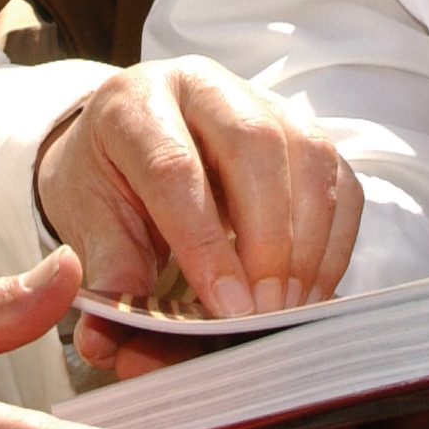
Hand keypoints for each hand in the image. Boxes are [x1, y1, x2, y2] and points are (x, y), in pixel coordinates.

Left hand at [37, 58, 362, 355]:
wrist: (130, 142)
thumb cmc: (111, 181)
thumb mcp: (91, 222)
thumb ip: (106, 274)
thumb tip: (105, 342)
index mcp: (133, 104)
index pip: (173, 167)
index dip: (204, 241)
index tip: (228, 308)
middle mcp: (200, 86)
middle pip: (254, 144)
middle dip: (269, 238)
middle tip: (266, 311)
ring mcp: (259, 98)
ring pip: (308, 152)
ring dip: (310, 240)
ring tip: (293, 307)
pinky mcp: (301, 126)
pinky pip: (338, 176)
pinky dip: (335, 237)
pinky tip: (313, 287)